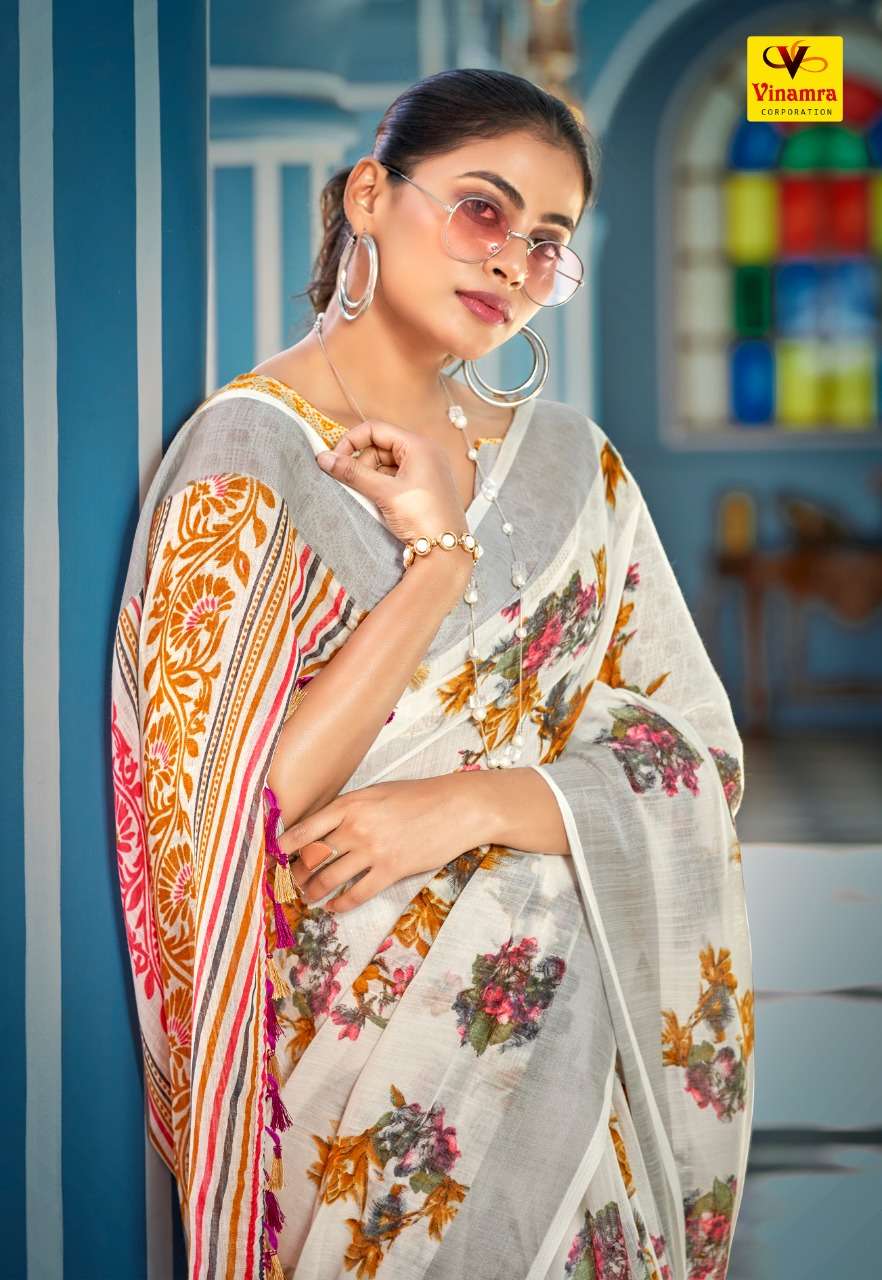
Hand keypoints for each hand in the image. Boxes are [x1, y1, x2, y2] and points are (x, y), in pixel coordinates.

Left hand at [277, 775, 484, 912]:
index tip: (273, 856)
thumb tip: (322, 828)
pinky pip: (356, 894)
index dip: (283, 847)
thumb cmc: (419, 796)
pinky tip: (335, 907)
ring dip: (313, 891)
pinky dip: (340, 904)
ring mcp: (372, 850)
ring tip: (308, 896)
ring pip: (328, 878)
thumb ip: (349, 809)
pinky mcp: (391, 870)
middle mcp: (355, 827)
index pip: (303, 829)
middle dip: (296, 873)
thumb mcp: (377, 793)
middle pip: (311, 857)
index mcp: (349, 804)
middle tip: (291, 881)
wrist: (458, 807)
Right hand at [315, 418, 468, 546]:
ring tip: (364, 496)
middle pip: (380, 446)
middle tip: (349, 484)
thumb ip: (353, 473)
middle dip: (360, 463)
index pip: (375, 429)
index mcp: (419, 445)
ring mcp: (426, 471)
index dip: (351, 442)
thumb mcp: (384, 492)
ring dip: (369, 477)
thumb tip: (324, 458)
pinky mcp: (424, 488)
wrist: (447, 551)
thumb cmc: (423, 517)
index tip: (335, 461)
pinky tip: (376, 503)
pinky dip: (381, 487)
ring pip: (386, 465)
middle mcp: (425, 453)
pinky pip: (395, 479)